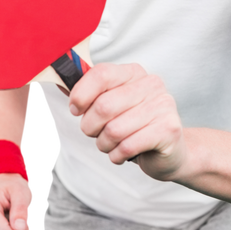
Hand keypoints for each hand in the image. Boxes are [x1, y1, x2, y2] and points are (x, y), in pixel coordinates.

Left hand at [68, 62, 188, 179]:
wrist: (170, 152)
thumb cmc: (134, 127)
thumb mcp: (111, 106)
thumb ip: (88, 95)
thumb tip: (60, 84)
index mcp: (134, 73)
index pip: (101, 74)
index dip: (81, 94)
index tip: (75, 110)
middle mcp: (151, 85)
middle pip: (104, 106)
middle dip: (90, 127)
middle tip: (95, 134)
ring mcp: (163, 106)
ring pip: (114, 130)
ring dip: (104, 144)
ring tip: (112, 145)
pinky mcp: (168, 130)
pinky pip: (128, 146)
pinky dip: (117, 156)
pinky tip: (122, 154)